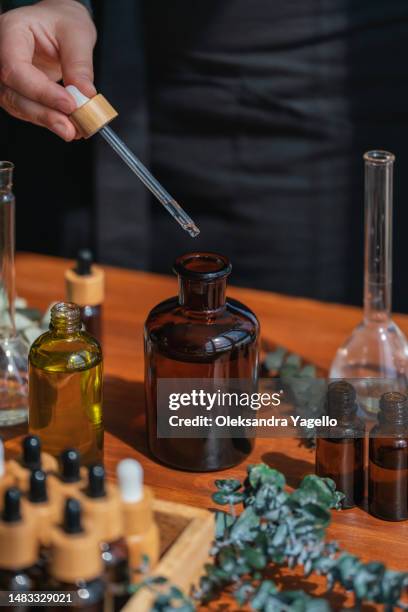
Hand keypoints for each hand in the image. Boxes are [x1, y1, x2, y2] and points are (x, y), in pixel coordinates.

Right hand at [0, 0, 96, 140]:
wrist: (59, 26)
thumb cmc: (64, 23)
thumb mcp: (78, 34)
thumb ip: (79, 64)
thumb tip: (85, 95)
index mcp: (11, 31)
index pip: (15, 67)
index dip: (41, 91)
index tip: (70, 104)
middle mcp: (1, 54)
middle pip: (12, 92)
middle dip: (44, 113)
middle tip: (71, 128)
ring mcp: (6, 75)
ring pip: (18, 106)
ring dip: (47, 121)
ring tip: (73, 130)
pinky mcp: (17, 91)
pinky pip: (28, 111)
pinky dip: (48, 120)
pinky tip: (67, 126)